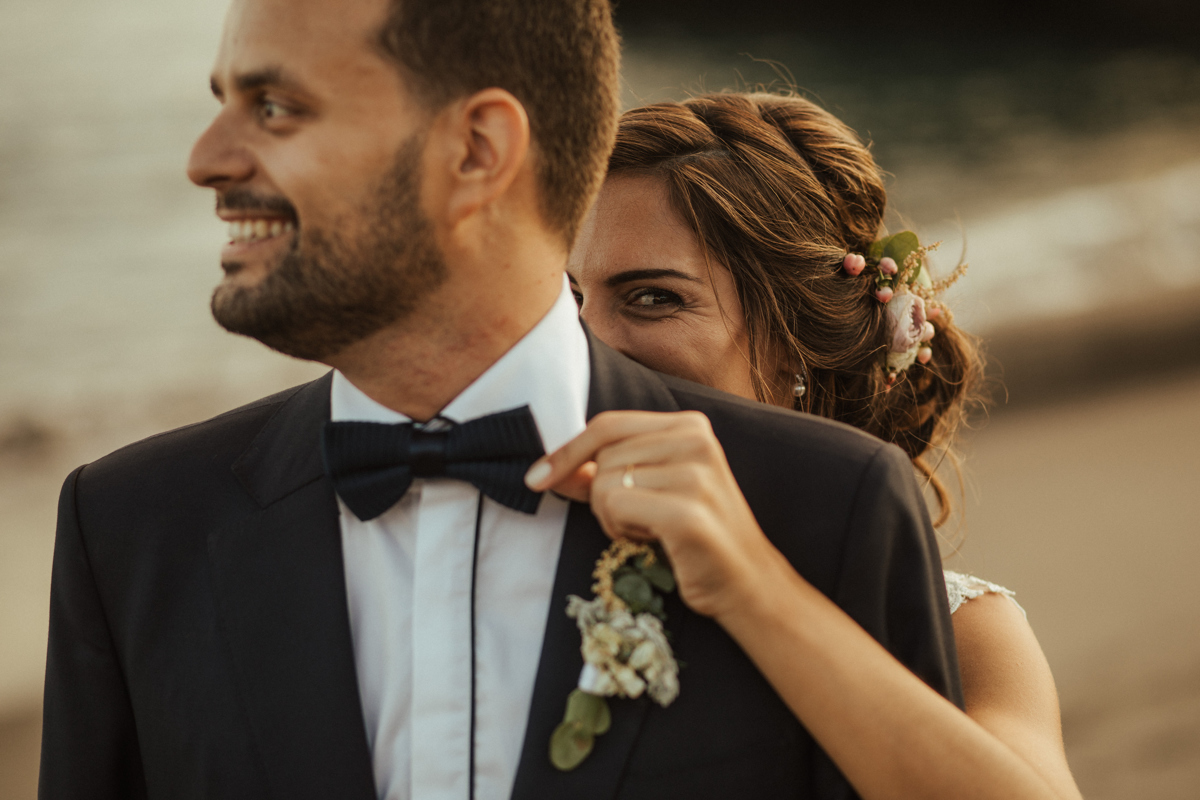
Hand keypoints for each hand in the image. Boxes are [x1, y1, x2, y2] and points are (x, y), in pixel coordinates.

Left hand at [525, 410, 783, 620]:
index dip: (567, 451)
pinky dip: (621, 530)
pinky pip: (615, 506)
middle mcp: (697, 440)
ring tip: (651, 530)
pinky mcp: (687, 511)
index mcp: (690, 426)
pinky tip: (654, 540)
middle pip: (602, 456)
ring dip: (612, 517)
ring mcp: (695, 474)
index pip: (608, 425)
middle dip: (602, 495)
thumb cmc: (694, 537)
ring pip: (604, 483)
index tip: (538, 476)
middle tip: (640, 520)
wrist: (746, 583)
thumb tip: (551, 468)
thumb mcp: (653, 489)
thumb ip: (609, 470)